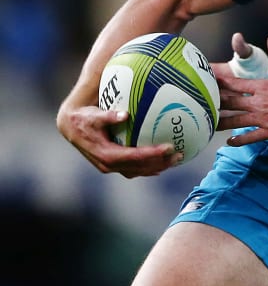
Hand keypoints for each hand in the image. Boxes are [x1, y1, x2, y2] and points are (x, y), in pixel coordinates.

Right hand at [56, 103, 179, 177]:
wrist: (72, 128)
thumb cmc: (84, 119)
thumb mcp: (94, 116)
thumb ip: (108, 116)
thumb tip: (125, 114)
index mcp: (105, 154)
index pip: (133, 157)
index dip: (151, 154)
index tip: (168, 147)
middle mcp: (108, 164)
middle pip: (139, 167)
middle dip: (160, 163)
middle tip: (178, 155)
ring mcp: (111, 166)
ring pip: (139, 170)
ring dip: (158, 167)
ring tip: (176, 159)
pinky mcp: (114, 164)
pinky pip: (136, 168)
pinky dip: (150, 166)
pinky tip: (164, 161)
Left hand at [216, 36, 267, 145]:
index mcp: (263, 87)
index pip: (235, 84)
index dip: (220, 82)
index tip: (208, 81)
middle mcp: (259, 104)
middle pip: (231, 103)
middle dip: (215, 102)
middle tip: (201, 103)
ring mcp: (264, 119)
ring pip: (237, 121)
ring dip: (222, 122)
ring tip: (208, 123)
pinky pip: (251, 137)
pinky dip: (239, 140)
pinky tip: (229, 141)